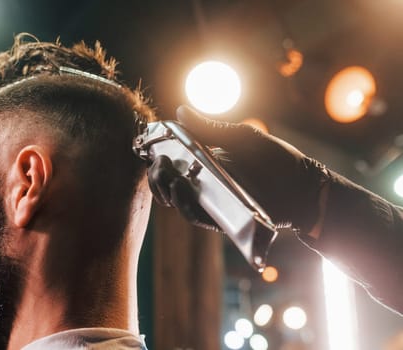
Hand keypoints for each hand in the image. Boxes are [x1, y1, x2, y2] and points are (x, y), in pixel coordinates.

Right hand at [148, 105, 329, 233]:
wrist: (303, 187)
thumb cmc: (276, 159)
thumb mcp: (242, 138)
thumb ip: (210, 129)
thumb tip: (180, 111)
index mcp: (205, 161)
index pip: (171, 160)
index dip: (155, 156)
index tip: (147, 148)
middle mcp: (204, 183)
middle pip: (167, 183)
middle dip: (156, 175)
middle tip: (158, 164)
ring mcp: (211, 201)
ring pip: (176, 200)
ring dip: (164, 189)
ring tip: (168, 175)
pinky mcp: (219, 219)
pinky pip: (194, 216)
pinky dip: (182, 204)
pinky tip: (179, 188)